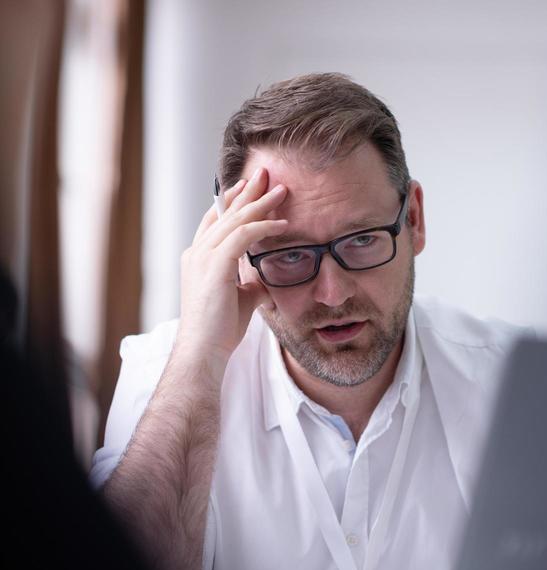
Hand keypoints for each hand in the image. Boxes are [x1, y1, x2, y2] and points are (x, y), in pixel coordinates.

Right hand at [178, 168, 287, 358]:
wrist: (204, 351)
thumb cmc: (219, 331)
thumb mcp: (240, 300)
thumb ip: (250, 283)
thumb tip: (266, 278)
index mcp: (198, 258)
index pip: (215, 220)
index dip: (233, 201)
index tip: (251, 188)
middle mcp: (197, 252)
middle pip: (225, 212)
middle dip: (248, 191)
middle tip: (267, 173)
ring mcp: (203, 257)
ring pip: (235, 219)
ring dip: (261, 203)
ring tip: (282, 190)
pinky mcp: (215, 266)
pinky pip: (243, 236)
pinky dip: (263, 227)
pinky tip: (282, 224)